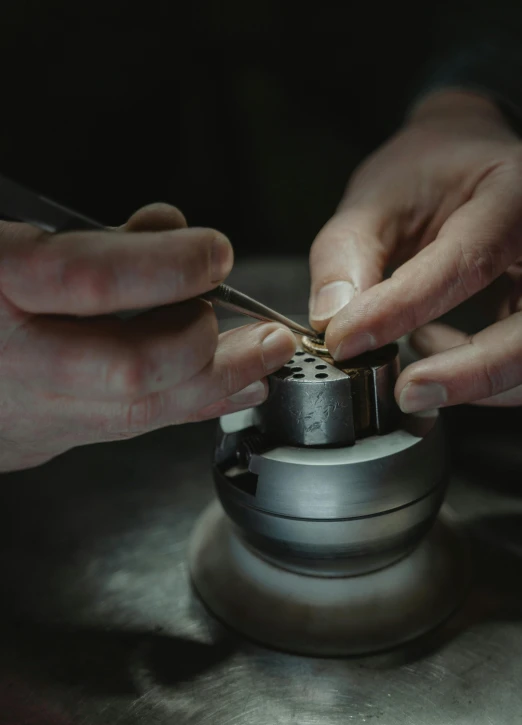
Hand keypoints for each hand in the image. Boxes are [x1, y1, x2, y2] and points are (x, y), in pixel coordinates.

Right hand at [0, 204, 295, 470]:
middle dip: (211, 351)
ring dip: (214, 388)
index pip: (86, 279)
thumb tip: (166, 229)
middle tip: (267, 332)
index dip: (163, 266)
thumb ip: (81, 234)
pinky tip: (222, 390)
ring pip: (134, 415)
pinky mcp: (33, 439)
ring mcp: (19, 411)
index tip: (215, 253)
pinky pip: (122, 428)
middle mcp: (4, 359)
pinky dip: (181, 406)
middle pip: (128, 372)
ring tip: (264, 364)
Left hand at [309, 90, 521, 411]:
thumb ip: (346, 254)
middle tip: (406, 392)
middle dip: (469, 372)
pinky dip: (472, 371)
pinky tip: (431, 341)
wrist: (467, 164)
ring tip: (413, 354)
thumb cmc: (426, 173)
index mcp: (514, 192)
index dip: (403, 308)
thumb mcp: (374, 198)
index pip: (469, 261)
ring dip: (472, 379)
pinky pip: (519, 365)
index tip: (346, 340)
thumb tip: (333, 320)